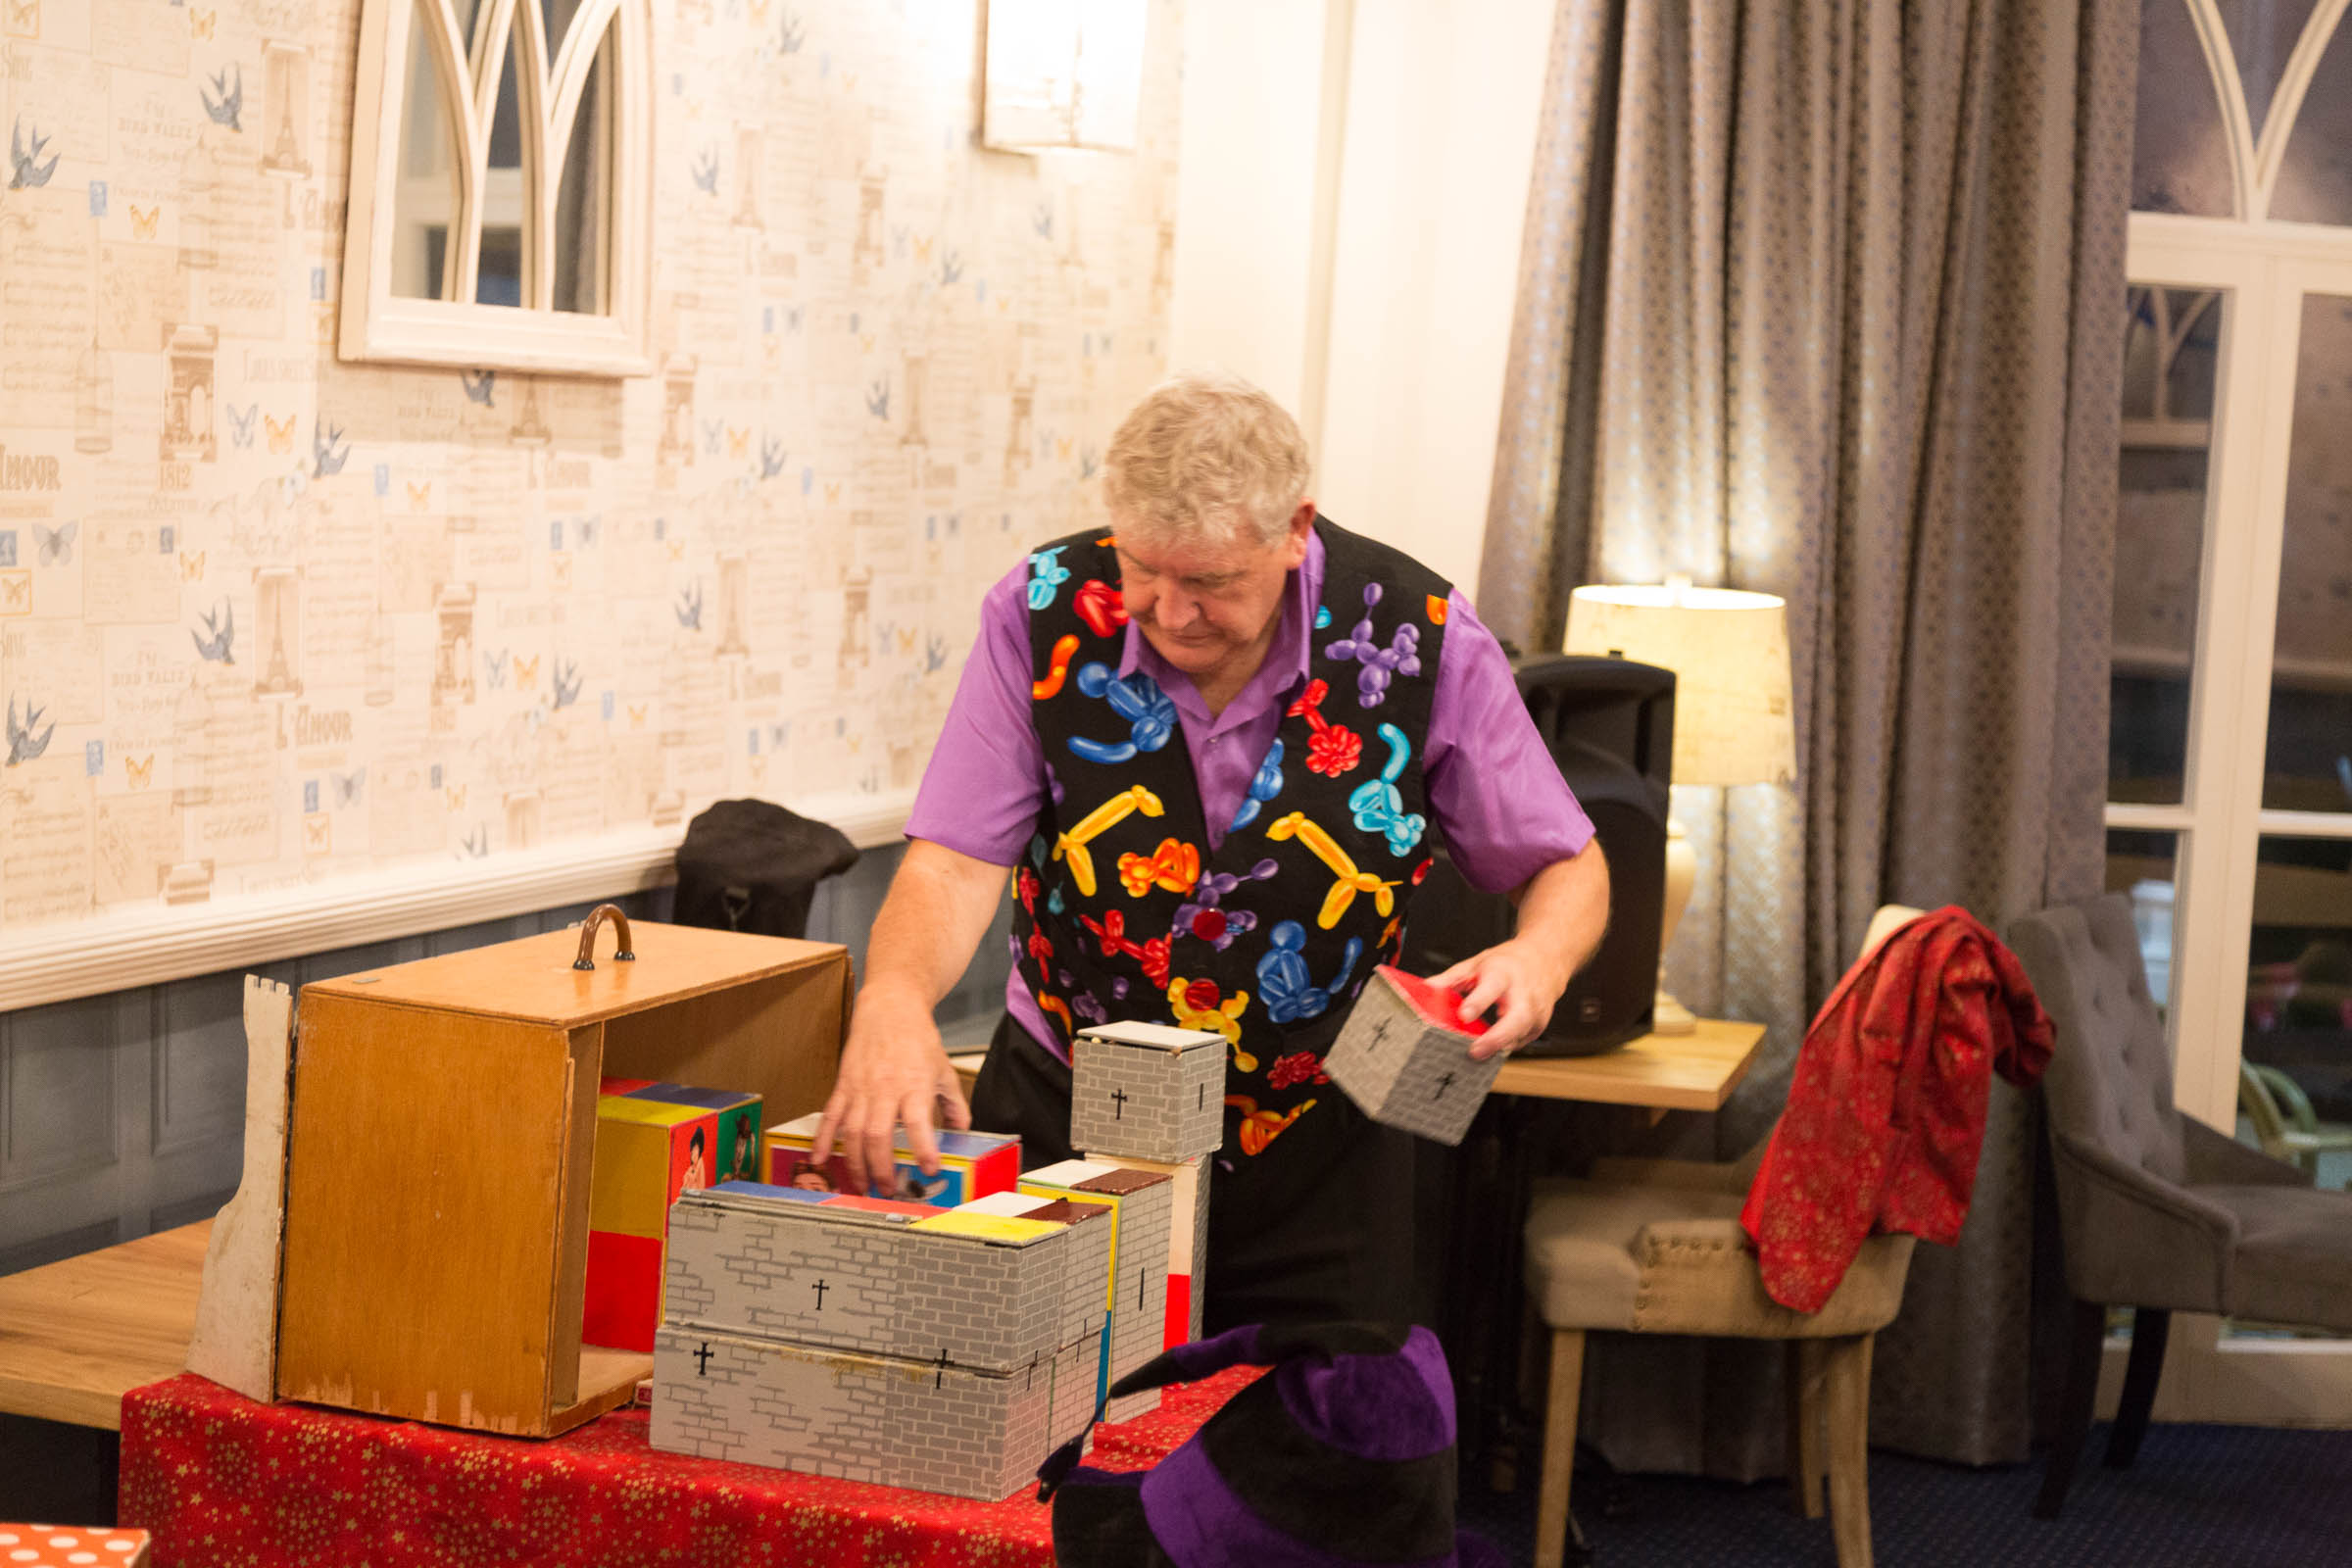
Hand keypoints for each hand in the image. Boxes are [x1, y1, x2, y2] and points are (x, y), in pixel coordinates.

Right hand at [811, 981, 970, 1194]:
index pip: (919, 1122)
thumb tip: (961, 1132)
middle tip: (887, 1190)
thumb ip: (955, 1105)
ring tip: (861, 1186)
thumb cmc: (918, 1038)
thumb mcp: (944, 1070)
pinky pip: (830, 1116)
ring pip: (852, 1132)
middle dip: (881, 1168)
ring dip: (855, 1163)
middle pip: (877, 1135)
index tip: (929, 1170)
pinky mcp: (843, 1084)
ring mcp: (860, 1088)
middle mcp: (886, 1088)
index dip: (923, 1148)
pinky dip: (823, 1140)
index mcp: (915, 1085)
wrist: (889, 1007)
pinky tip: (820, 1160)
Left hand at [1430, 938, 1568, 1059]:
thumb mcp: (1476, 964)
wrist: (1544, 962)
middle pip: (1515, 1019)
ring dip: (1497, 1048)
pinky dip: (1503, 1048)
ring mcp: (1535, 1012)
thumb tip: (1425, 989)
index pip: (1492, 988)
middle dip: (1495, 1039)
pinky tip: (1490, 1048)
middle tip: (1474, 1052)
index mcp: (1503, 974)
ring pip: (1519, 1037)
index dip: (1477, 1003)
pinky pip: (1518, 1043)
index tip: (1464, 1015)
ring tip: (1477, 1054)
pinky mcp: (1538, 1028)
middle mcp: (1523, 994)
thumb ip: (1450, 979)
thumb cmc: (1508, 963)